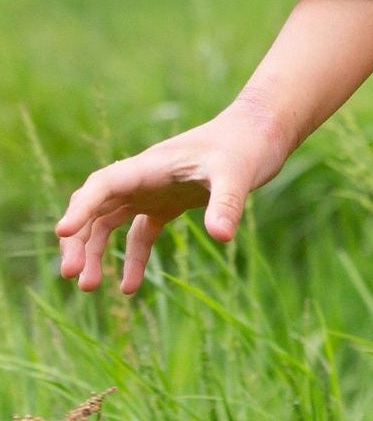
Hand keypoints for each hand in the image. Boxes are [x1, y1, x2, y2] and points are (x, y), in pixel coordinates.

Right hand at [54, 96, 294, 294]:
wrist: (262, 132)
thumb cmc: (248, 145)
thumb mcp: (238, 173)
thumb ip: (227, 203)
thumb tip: (222, 236)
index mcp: (151, 165)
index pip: (104, 184)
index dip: (81, 207)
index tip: (63, 231)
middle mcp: (144, 178)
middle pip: (96, 207)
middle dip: (78, 240)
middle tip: (72, 275)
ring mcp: (154, 191)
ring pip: (109, 222)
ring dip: (95, 252)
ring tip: (89, 287)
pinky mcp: (168, 203)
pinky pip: (139, 233)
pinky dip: (132, 258)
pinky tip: (129, 288)